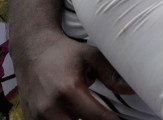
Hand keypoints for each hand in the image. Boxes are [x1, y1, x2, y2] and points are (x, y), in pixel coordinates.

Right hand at [15, 30, 132, 119]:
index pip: (97, 118)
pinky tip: (71, 113)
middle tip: (102, 115)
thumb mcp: (90, 56)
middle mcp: (50, 108)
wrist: (31, 50)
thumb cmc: (63, 52)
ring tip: (86, 111)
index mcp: (68, 90)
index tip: (119, 119)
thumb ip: (111, 73)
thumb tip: (130, 89)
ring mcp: (37, 117)